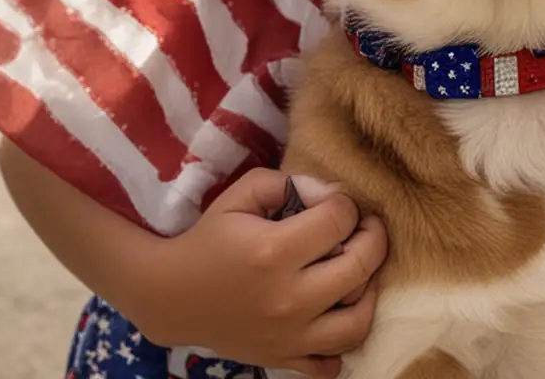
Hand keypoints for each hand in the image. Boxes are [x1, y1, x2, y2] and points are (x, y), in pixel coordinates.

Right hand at [142, 169, 388, 377]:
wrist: (172, 295)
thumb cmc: (211, 238)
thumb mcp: (243, 194)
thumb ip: (289, 183)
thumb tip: (332, 194)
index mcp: (274, 251)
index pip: (340, 219)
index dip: (346, 204)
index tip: (336, 204)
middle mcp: (287, 298)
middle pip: (360, 266)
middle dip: (373, 238)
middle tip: (365, 228)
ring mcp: (287, 336)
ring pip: (357, 323)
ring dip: (368, 292)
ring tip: (357, 271)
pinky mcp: (282, 359)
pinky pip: (330, 366)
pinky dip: (342, 345)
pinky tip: (335, 316)